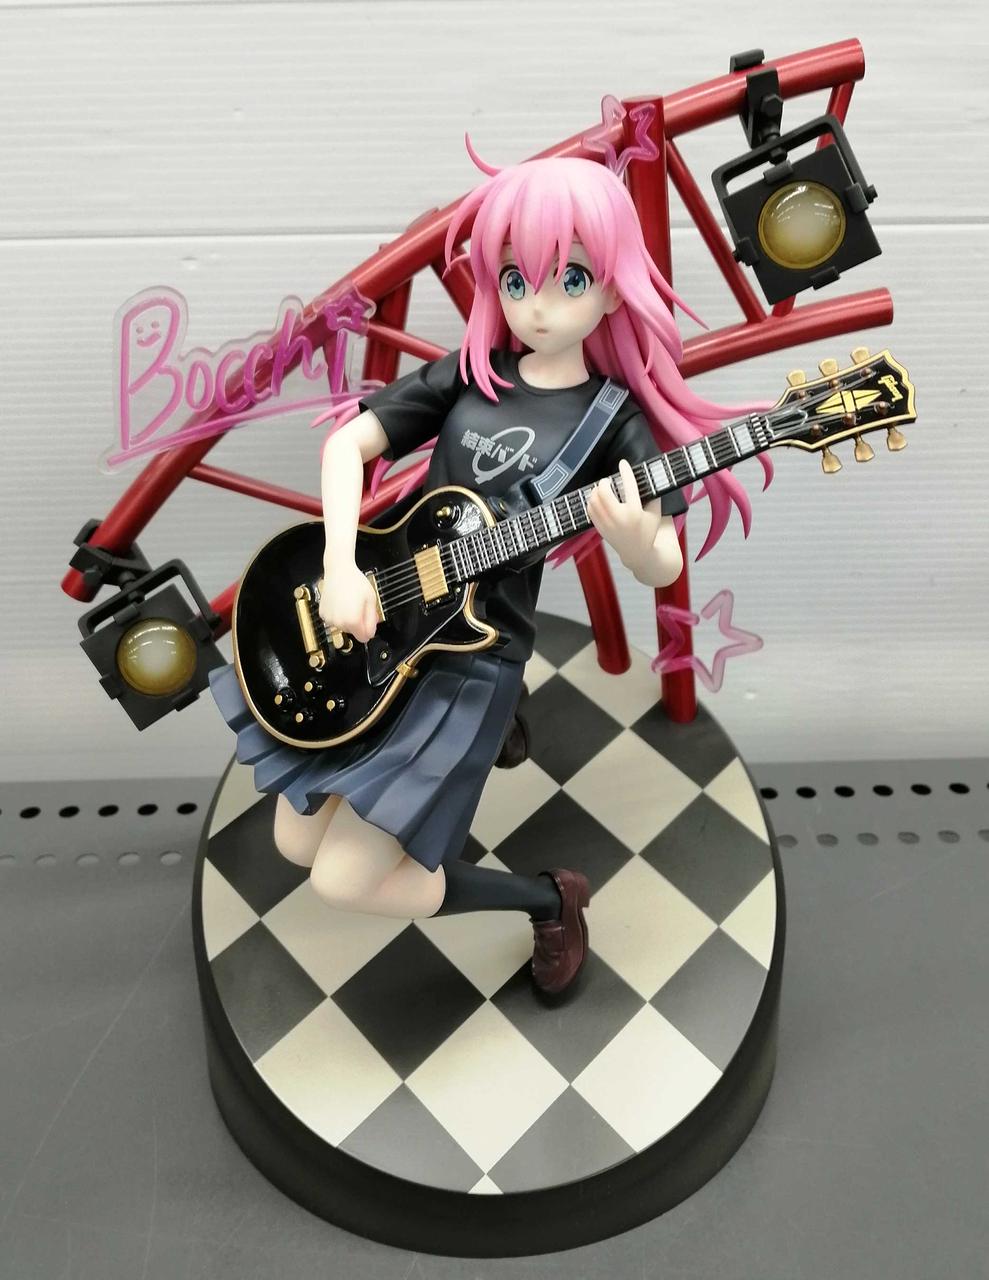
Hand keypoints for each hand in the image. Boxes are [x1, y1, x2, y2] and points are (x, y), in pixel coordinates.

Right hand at [319, 558, 378, 642]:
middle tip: (359, 606)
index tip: (369, 621)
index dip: (369, 630)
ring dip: (348, 618)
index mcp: (352, 620)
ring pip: (343, 626)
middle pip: (353, 632)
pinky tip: (341, 603)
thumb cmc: (354, 582)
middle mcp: (339, 622)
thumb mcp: (371, 600)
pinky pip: (334, 620)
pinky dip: (338, 615)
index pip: (364, 638)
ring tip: (349, 603)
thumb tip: (370, 632)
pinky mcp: (323, 614)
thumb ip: (372, 619)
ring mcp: (329, 618)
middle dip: (358, 622)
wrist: (338, 570)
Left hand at [586, 458, 682, 587]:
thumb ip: (653, 496)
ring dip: (596, 491)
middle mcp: (619, 518)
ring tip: (601, 489)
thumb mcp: (656, 514)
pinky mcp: (600, 529)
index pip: (629, 486)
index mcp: (635, 512)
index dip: (625, 472)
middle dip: (604, 482)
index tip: (623, 463)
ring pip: (594, 501)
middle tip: (607, 481)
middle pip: (604, 492)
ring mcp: (608, 524)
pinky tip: (596, 499)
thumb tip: (648, 478)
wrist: (638, 553)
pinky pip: (590, 510)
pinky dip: (591, 501)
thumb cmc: (648, 531)